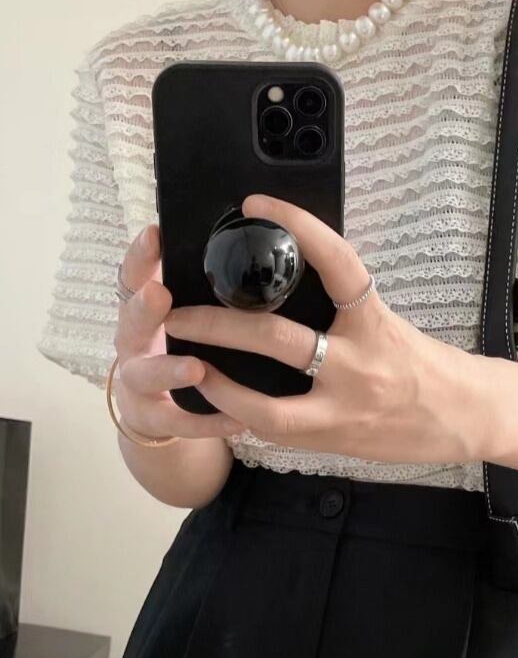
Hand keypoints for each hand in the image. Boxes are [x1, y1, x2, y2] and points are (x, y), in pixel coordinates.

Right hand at [112, 224, 245, 440]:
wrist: (158, 409)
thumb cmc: (178, 345)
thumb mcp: (185, 313)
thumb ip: (201, 288)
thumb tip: (248, 242)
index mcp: (143, 311)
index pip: (134, 277)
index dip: (140, 257)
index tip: (155, 234)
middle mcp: (135, 343)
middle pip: (130, 323)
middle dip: (143, 309)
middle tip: (159, 294)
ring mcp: (139, 383)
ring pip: (145, 376)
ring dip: (169, 369)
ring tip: (196, 367)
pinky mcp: (154, 419)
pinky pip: (179, 423)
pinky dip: (207, 421)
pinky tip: (237, 419)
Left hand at [162, 193, 485, 465]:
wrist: (467, 416)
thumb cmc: (430, 365)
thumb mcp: (390, 325)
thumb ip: (346, 311)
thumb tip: (295, 283)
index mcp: (374, 321)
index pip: (336, 261)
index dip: (297, 226)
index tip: (258, 204)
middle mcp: (360, 362)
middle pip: (276, 337)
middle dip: (216, 324)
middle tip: (178, 311)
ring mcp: (345, 407)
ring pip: (266, 402)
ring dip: (217, 383)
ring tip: (187, 366)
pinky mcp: (336, 440)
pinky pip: (278, 432)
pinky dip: (244, 417)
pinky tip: (221, 406)